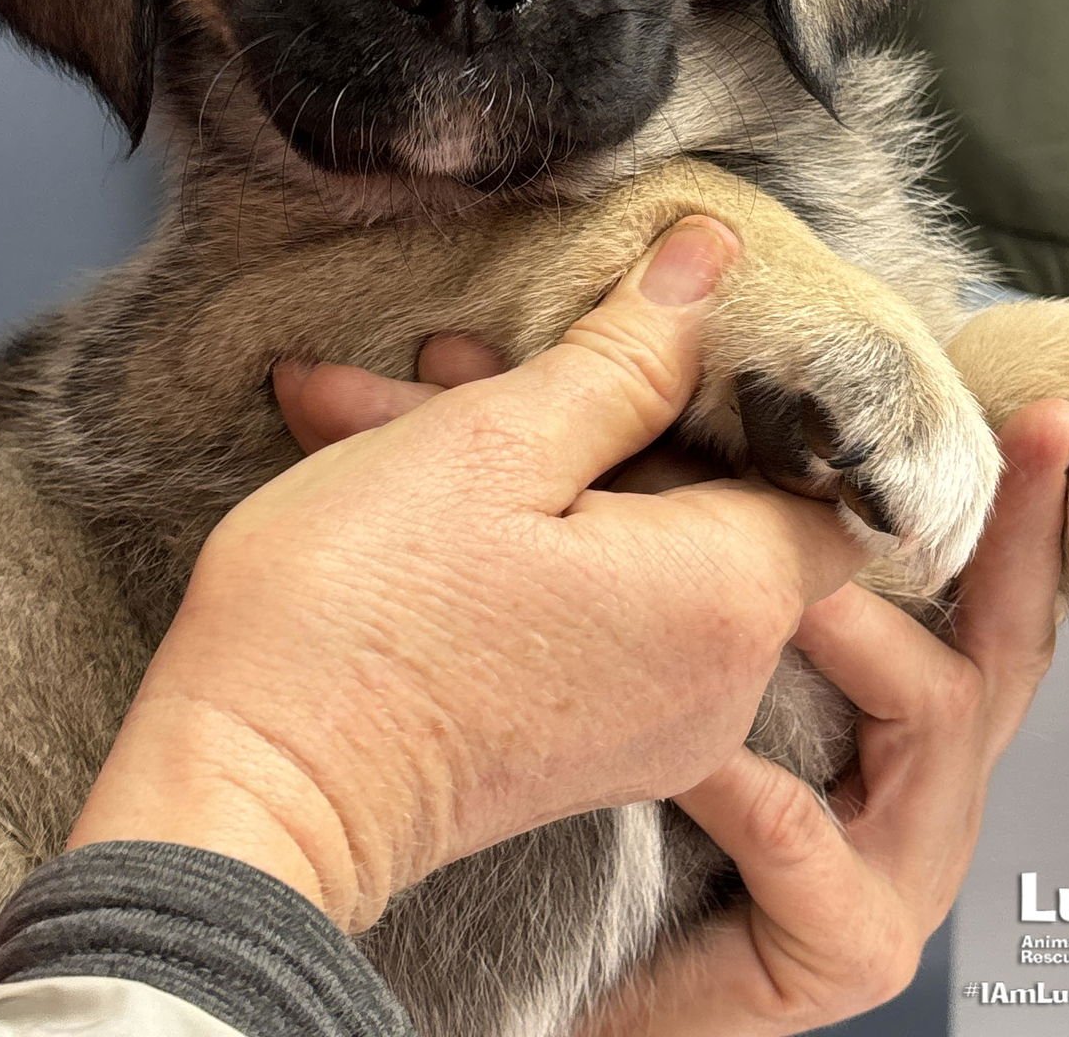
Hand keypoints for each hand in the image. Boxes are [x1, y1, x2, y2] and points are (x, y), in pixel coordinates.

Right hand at [272, 326, 1068, 1035]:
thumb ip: (624, 356)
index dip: (741, 385)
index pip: (817, 463)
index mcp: (727, 594)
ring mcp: (654, 724)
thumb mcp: (492, 445)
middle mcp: (720, 677)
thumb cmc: (363, 615)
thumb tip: (711, 264)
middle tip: (446, 359)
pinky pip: (592, 605)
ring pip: (629, 542)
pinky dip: (522, 539)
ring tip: (393, 406)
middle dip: (581, 408)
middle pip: (697, 494)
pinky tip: (403, 481)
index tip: (644, 333)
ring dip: (529, 464)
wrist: (251, 805)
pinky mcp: (586, 743)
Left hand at [578, 400, 1068, 1035]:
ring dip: (841, 626)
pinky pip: (802, 829)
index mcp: (904, 694)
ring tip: (764, 589)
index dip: (1019, 495)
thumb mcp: (684, 639)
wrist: (598, 963)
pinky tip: (681, 753)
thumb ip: (684, 524)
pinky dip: (736, 776)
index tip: (1038, 409)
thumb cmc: (646, 788)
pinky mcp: (852, 937)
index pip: (983, 578)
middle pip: (1000, 635)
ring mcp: (906, 858)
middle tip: (945, 446)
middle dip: (992, 529)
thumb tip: (640, 355)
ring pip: (925, 702)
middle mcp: (931, 770)